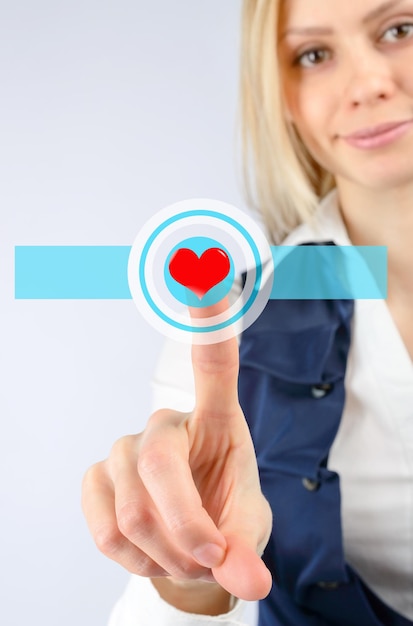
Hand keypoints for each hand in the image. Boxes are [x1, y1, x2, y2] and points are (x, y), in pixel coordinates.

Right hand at [82, 300, 272, 602]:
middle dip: (190, 531)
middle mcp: (165, 422)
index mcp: (217, 419)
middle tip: (211, 559)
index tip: (205, 269)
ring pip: (135, 513)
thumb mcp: (248, 532)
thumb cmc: (225, 520)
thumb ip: (248, 552)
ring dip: (168, 554)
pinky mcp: (96, 477)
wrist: (191, 547)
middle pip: (163, 469)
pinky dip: (137, 559)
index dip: (210, 320)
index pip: (213, 363)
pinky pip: (106, 530)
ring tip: (188, 557)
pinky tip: (152, 550)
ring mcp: (125, 448)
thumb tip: (246, 582)